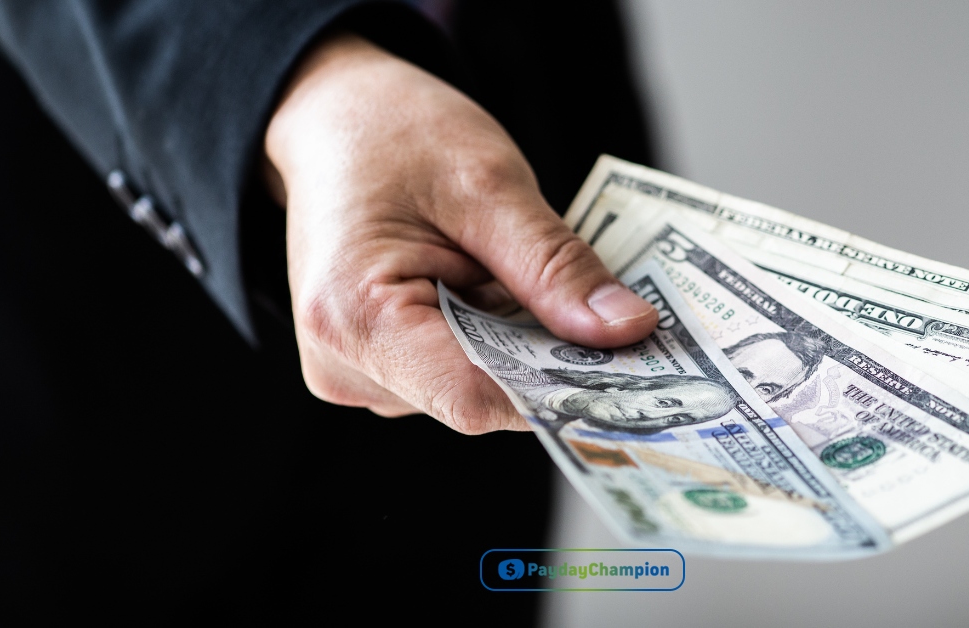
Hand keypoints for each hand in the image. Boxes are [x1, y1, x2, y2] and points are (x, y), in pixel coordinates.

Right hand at [263, 34, 657, 433]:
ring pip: (474, 389)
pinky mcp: (376, 368)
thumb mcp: (490, 185)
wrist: (337, 118)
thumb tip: (628, 330)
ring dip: (520, 347)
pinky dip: (496, 340)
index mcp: (352, 318)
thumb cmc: (396, 136)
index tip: (632, 368)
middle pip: (478, 397)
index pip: (474, 397)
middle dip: (548, 362)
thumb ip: (557, 267)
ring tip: (523, 277)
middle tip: (607, 316)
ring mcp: (355, 372)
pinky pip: (457, 372)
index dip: (558, 390)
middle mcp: (343, 364)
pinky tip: (497, 290)